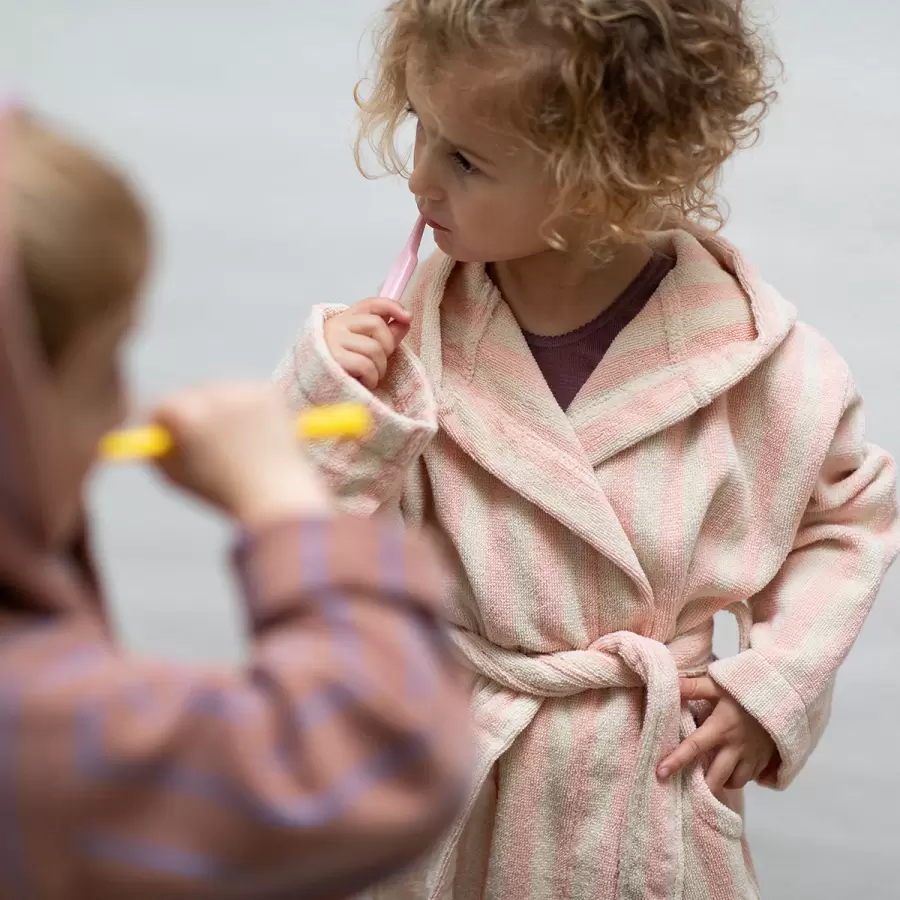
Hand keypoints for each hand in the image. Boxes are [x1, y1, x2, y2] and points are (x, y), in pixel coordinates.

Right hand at [152, 383, 331, 525]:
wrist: (277, 496)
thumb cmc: (224, 494)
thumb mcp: (177, 477)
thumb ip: (160, 451)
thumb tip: (156, 432)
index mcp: (186, 417)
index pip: (164, 407)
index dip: (164, 423)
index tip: (169, 434)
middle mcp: (213, 396)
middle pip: (193, 394)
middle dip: (196, 413)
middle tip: (206, 438)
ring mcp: (243, 392)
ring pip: (223, 393)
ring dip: (224, 411)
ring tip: (239, 448)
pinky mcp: (267, 392)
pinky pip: (248, 395)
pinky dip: (250, 411)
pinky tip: (258, 438)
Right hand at [323, 298, 410, 390]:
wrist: (319, 393)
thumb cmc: (345, 371)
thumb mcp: (366, 349)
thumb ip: (385, 334)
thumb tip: (405, 320)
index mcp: (344, 320)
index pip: (370, 304)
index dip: (392, 306)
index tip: (407, 317)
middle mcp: (336, 326)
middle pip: (376, 324)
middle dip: (387, 347)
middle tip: (378, 365)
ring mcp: (332, 341)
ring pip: (374, 347)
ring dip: (379, 368)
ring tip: (369, 377)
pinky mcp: (333, 359)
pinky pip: (366, 365)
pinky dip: (371, 378)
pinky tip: (362, 383)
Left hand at [657, 677, 775, 793]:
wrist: (783, 695)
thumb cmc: (744, 691)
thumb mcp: (718, 685)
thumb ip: (693, 687)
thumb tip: (669, 685)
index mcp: (721, 727)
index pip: (694, 746)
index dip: (676, 761)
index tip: (660, 773)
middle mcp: (736, 746)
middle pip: (716, 776)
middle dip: (702, 787)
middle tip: (687, 790)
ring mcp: (752, 756)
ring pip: (734, 782)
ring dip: (721, 783)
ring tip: (710, 777)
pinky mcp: (765, 760)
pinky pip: (749, 778)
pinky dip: (738, 778)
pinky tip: (730, 771)